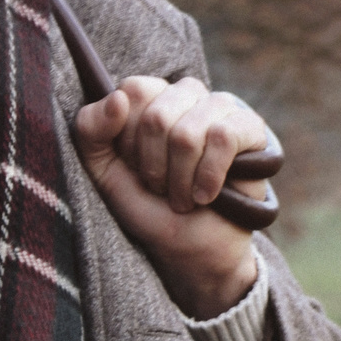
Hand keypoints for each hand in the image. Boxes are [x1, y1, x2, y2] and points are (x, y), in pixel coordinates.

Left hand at [72, 75, 270, 318]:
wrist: (191, 249)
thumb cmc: (149, 208)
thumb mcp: (104, 173)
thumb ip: (90, 131)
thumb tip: (118, 97)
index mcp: (150, 99)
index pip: (134, 91)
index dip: (129, 140)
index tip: (135, 169)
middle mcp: (185, 96)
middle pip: (157, 115)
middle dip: (153, 168)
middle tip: (161, 188)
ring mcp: (220, 107)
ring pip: (187, 132)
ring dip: (180, 179)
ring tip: (184, 197)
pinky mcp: (250, 127)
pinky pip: (223, 137)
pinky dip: (209, 176)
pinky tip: (208, 194)